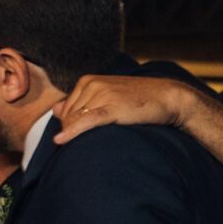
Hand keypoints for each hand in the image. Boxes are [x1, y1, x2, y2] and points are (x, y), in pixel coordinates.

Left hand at [52, 75, 199, 144]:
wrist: (167, 97)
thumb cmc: (138, 100)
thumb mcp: (107, 96)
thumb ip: (80, 102)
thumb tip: (55, 110)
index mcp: (88, 81)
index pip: (66, 109)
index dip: (69, 126)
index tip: (80, 137)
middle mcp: (92, 84)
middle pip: (68, 116)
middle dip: (73, 131)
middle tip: (90, 141)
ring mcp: (102, 95)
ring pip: (76, 120)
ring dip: (77, 135)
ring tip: (94, 143)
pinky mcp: (112, 107)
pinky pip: (87, 121)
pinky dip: (73, 132)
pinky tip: (60, 141)